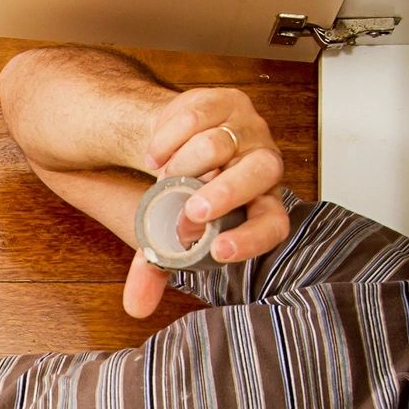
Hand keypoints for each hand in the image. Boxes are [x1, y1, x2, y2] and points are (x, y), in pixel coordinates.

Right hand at [121, 88, 290, 316]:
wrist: (169, 145)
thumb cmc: (179, 194)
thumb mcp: (166, 232)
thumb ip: (155, 267)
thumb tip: (135, 308)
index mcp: (259, 204)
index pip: (273, 224)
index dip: (252, 239)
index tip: (219, 251)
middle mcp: (263, 165)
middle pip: (259, 173)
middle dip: (224, 194)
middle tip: (188, 212)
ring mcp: (247, 129)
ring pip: (219, 144)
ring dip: (182, 165)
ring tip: (163, 175)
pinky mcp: (225, 101)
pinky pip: (196, 116)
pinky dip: (167, 138)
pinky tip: (154, 152)